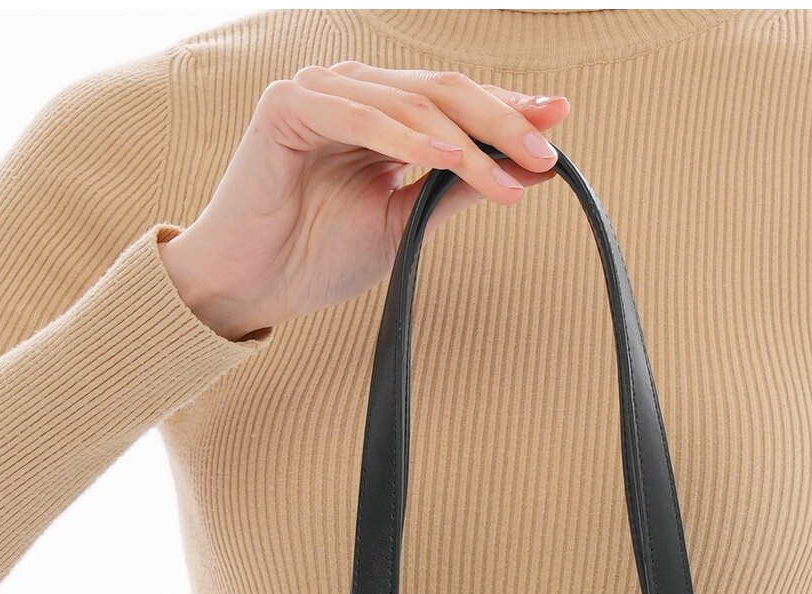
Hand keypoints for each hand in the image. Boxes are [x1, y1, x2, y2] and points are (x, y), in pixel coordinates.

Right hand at [157, 63, 570, 340]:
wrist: (251, 285)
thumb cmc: (317, 256)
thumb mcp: (404, 222)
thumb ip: (455, 189)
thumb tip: (523, 171)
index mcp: (382, 114)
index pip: (455, 101)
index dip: (509, 108)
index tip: (561, 121)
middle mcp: (354, 91)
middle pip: (443, 91)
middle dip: (500, 122)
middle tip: (545, 154)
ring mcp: (321, 92)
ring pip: (411, 104)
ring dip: (465, 140)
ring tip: (507, 175)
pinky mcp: (288, 105)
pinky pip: (362, 116)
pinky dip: (406, 137)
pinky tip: (447, 157)